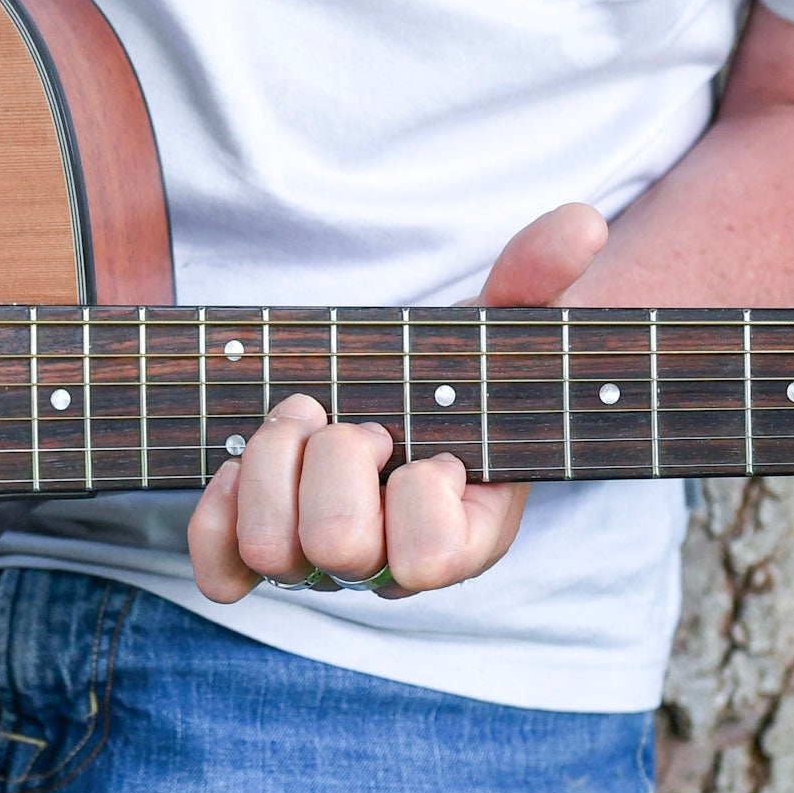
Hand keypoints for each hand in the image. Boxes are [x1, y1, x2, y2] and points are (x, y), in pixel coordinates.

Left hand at [186, 202, 607, 601]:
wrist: (391, 396)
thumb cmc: (453, 374)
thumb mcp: (496, 326)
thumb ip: (533, 280)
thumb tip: (578, 222)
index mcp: (466, 537)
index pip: (431, 556)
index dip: (419, 487)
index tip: (429, 444)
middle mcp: (390, 568)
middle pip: (336, 544)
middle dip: (336, 457)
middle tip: (352, 418)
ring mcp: (320, 570)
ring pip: (270, 548)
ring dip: (273, 463)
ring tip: (303, 419)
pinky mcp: (259, 559)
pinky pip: (220, 570)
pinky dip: (215, 514)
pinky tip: (235, 463)